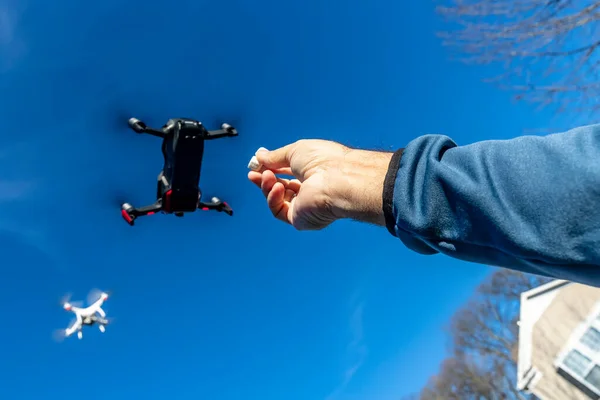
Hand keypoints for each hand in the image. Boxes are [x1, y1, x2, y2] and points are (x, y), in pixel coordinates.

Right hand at [247, 139, 392, 229]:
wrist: (337, 179)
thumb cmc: (323, 160)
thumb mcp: (295, 151)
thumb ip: (275, 156)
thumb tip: (259, 156)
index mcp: (314, 172)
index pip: (288, 172)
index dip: (271, 168)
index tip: (255, 164)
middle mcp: (311, 190)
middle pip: (281, 187)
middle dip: (265, 179)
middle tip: (251, 173)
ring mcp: (306, 206)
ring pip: (278, 199)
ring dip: (268, 187)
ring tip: (267, 177)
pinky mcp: (301, 219)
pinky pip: (279, 211)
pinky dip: (273, 199)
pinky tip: (277, 188)